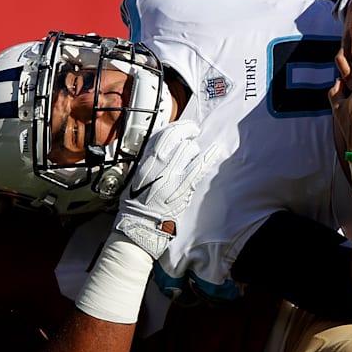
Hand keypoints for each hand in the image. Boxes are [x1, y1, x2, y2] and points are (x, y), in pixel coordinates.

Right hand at [114, 121, 219, 258]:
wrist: (140, 225)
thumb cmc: (136, 203)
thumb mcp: (136, 176)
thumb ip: (149, 161)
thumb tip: (165, 147)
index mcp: (144, 161)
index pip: (161, 135)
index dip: (176, 126)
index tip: (184, 126)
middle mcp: (158, 165)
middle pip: (177, 137)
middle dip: (188, 131)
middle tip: (194, 131)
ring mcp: (171, 175)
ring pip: (188, 149)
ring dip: (193, 148)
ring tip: (193, 151)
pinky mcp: (184, 187)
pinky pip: (199, 167)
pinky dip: (209, 156)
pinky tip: (215, 150)